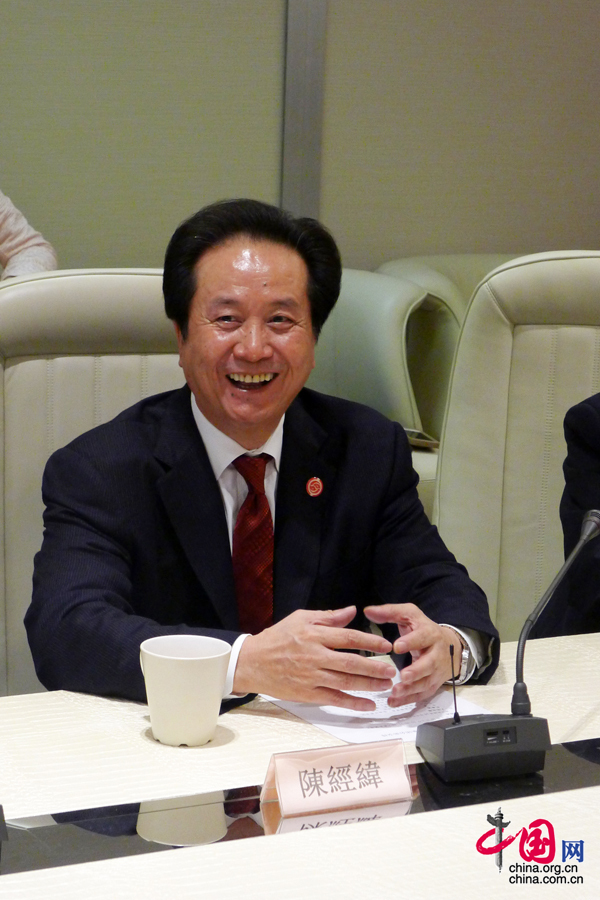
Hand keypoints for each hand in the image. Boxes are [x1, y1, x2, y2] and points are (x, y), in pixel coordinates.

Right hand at [233, 606, 395, 710]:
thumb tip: (353, 611)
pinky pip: (334, 699)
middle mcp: (314, 656)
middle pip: (351, 662)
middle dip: (374, 667)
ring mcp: (311, 677)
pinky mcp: (307, 694)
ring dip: (368, 685)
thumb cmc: (278, 637)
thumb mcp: (301, 619)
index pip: (348, 638)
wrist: (252, 662)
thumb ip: (328, 617)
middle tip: (392, 670)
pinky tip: (368, 704)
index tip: (386, 645)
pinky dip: (353, 703)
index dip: (370, 641)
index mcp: (314, 635)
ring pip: (345, 682)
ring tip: (386, 685)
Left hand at [364, 603, 460, 705]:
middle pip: (430, 663)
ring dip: (412, 689)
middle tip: (403, 676)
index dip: (411, 642)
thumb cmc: (423, 628)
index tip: (396, 647)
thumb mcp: (409, 614)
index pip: (422, 637)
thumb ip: (389, 612)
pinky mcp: (434, 684)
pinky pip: (423, 694)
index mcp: (429, 633)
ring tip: (395, 692)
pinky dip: (409, 699)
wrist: (450, 645)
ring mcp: (436, 671)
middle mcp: (436, 653)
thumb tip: (368, 611)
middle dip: (417, 671)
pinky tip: (394, 702)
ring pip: (427, 682)